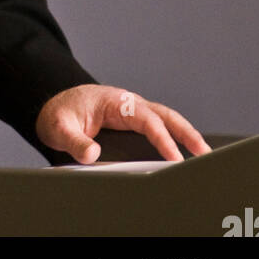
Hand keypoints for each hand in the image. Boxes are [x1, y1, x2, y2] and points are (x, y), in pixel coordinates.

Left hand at [34, 84, 212, 163]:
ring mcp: (132, 111)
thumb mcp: (59, 127)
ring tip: (202, 154)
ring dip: (184, 133)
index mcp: (113, 101)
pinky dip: (174, 136)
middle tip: (203, 151)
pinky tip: (183, 152)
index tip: (173, 157)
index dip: (161, 138)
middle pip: (163, 115)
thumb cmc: (59, 113)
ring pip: (165, 119)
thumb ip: (75, 142)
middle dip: (185, 132)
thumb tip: (92, 154)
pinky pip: (158, 126)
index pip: (144, 119)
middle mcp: (127, 103)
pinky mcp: (133, 121)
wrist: (55, 106)